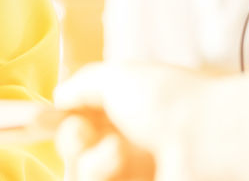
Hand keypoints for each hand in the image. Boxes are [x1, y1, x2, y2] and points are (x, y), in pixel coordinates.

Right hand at [54, 63, 212, 180]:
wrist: (207, 138)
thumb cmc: (168, 100)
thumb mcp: (118, 77)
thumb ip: (81, 84)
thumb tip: (57, 98)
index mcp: (126, 115)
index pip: (80, 124)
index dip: (61, 124)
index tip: (42, 120)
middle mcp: (127, 146)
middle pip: (73, 155)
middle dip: (71, 142)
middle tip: (86, 134)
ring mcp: (130, 175)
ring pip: (79, 176)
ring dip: (89, 164)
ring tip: (117, 153)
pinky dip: (94, 175)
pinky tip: (117, 162)